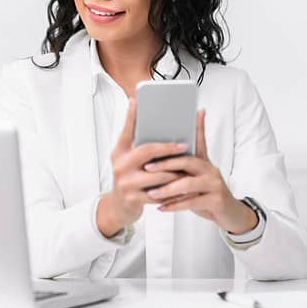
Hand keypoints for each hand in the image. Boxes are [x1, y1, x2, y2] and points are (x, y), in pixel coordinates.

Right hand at [96, 99, 188, 237]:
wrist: (118, 206)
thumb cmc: (129, 178)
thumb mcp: (128, 159)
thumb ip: (138, 144)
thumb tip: (155, 124)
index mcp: (119, 152)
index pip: (126, 130)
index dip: (132, 116)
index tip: (138, 101)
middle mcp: (120, 164)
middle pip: (147, 150)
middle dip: (168, 147)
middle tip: (184, 145)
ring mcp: (126, 182)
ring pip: (158, 174)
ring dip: (175, 171)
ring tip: (189, 168)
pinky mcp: (133, 198)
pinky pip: (159, 192)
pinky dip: (173, 189)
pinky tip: (183, 187)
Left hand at [142, 110, 257, 233]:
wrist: (231, 214)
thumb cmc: (208, 195)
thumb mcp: (197, 180)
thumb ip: (182, 171)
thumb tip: (156, 163)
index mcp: (204, 162)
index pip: (199, 141)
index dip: (196, 127)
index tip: (182, 120)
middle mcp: (211, 170)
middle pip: (187, 161)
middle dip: (165, 164)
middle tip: (147, 168)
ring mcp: (215, 185)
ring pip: (187, 184)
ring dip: (167, 189)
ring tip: (152, 193)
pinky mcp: (217, 200)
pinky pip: (191, 202)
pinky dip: (174, 205)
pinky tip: (162, 208)